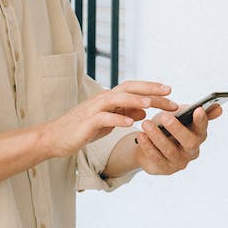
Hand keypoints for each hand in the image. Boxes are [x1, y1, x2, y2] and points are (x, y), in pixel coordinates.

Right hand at [41, 81, 176, 157]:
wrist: (55, 138)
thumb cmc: (82, 129)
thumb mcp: (108, 122)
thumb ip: (124, 114)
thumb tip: (143, 112)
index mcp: (110, 99)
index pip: (134, 89)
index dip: (152, 89)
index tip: (171, 93)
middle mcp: (103, 99)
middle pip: (129, 88)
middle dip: (149, 89)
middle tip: (169, 92)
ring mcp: (93, 109)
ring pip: (116, 99)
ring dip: (134, 100)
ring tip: (151, 104)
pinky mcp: (86, 122)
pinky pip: (103, 118)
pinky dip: (117, 119)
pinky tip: (130, 123)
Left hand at [132, 102, 223, 174]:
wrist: (150, 145)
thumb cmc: (167, 128)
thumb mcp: (178, 116)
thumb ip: (193, 111)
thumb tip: (218, 108)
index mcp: (198, 135)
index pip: (202, 127)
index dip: (201, 120)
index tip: (198, 109)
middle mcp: (192, 150)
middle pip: (189, 141)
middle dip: (177, 129)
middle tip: (165, 117)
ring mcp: (180, 161)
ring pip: (170, 150)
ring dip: (157, 136)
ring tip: (146, 123)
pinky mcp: (165, 169)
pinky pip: (156, 158)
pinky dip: (148, 146)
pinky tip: (141, 136)